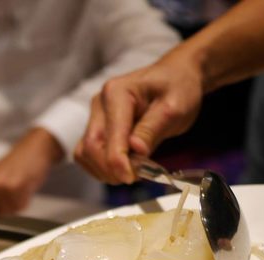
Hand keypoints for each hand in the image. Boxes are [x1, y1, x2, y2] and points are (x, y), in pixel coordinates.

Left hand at [0, 127, 62, 218]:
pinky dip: (26, 200)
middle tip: (15, 192)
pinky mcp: (16, 186)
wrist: (35, 148)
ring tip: (21, 188)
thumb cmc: (19, 164)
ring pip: (11, 211)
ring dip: (18, 203)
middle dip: (8, 209)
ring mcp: (2, 185)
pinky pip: (21, 206)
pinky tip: (26, 187)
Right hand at [74, 46, 202, 184]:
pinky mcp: (97, 127)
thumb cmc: (178, 87)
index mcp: (117, 93)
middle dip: (110, 169)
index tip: (131, 178)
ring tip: (131, 172)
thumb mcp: (174, 107)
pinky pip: (88, 154)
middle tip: (135, 177)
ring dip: (104, 170)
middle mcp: (100, 103)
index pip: (109, 136)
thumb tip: (136, 150)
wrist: (176, 76)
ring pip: (85, 153)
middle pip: (91, 146)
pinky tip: (124, 167)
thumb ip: (152, 128)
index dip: (117, 162)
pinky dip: (102, 167)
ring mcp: (96, 115)